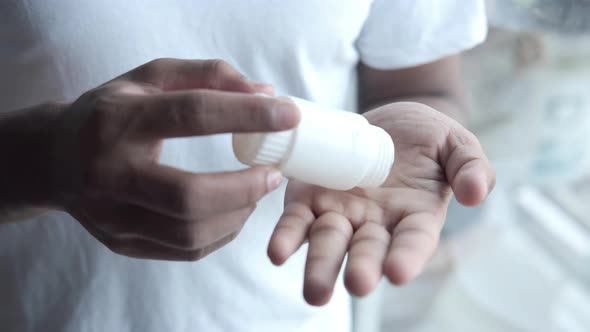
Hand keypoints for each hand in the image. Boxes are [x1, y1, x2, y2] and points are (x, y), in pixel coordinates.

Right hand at [46, 58, 298, 259]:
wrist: (54, 159)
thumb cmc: (111, 113)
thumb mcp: (151, 79)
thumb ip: (208, 76)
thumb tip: (266, 94)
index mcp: (117, 120)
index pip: (190, 114)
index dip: (246, 114)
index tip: (288, 115)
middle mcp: (108, 173)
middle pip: (189, 195)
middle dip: (246, 187)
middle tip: (272, 173)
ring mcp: (111, 216)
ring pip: (190, 233)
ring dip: (238, 213)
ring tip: (254, 191)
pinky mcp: (121, 243)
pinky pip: (186, 250)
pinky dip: (222, 233)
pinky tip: (232, 211)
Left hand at [267, 102, 494, 304]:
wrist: (387, 121)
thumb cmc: (427, 138)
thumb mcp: (457, 144)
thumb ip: (471, 166)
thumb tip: (476, 194)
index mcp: (415, 216)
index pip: (414, 241)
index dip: (408, 256)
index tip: (398, 270)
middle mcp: (376, 223)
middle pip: (367, 251)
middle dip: (362, 268)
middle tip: (357, 284)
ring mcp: (341, 212)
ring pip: (329, 243)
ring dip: (320, 267)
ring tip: (314, 291)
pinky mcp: (311, 198)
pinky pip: (298, 220)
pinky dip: (288, 237)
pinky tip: (278, 252)